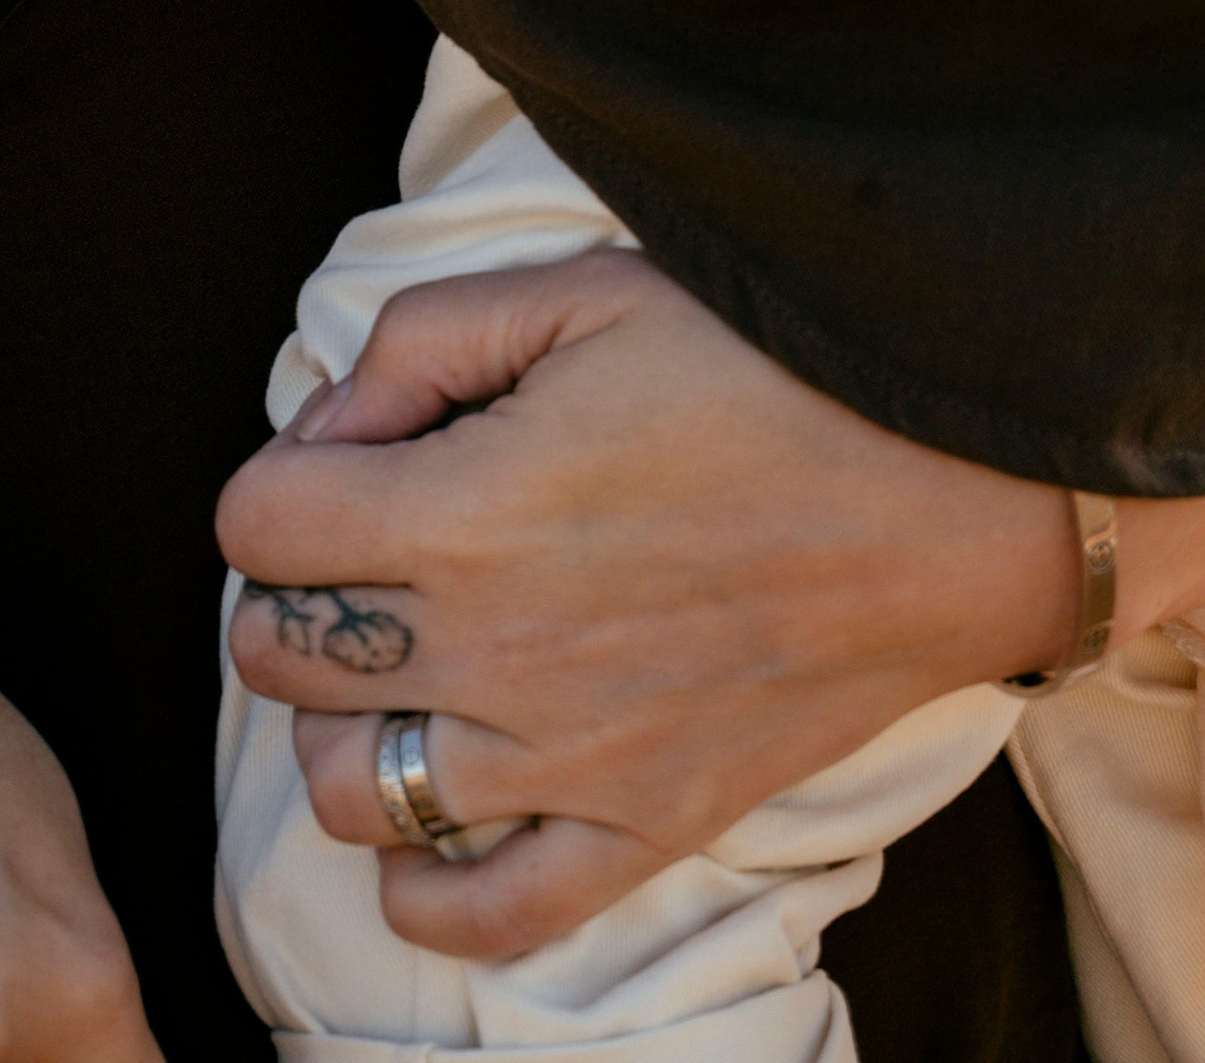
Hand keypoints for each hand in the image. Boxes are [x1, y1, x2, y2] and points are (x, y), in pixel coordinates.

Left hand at [220, 249, 1084, 962]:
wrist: (948, 486)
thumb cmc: (765, 365)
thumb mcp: (578, 291)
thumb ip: (419, 341)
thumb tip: (330, 424)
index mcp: (465, 510)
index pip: (255, 526)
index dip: (282, 477)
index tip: (347, 456)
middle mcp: (494, 651)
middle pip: (280, 657)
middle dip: (293, 592)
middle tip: (367, 550)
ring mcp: (567, 760)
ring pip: (351, 793)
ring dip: (348, 726)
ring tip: (408, 665)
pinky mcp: (645, 828)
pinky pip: (481, 914)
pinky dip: (426, 883)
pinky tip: (445, 806)